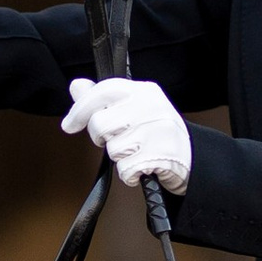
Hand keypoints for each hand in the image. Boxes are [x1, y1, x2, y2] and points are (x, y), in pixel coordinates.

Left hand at [63, 74, 191, 194]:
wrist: (192, 158)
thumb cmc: (156, 133)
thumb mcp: (133, 109)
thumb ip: (102, 99)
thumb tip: (76, 86)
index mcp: (144, 91)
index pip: (103, 91)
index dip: (80, 109)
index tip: (69, 125)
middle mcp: (152, 106)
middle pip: (100, 124)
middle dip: (103, 138)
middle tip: (120, 139)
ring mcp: (157, 130)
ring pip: (112, 149)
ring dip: (119, 158)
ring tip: (137, 152)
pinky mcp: (161, 155)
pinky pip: (125, 170)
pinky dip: (130, 174)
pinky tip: (143, 166)